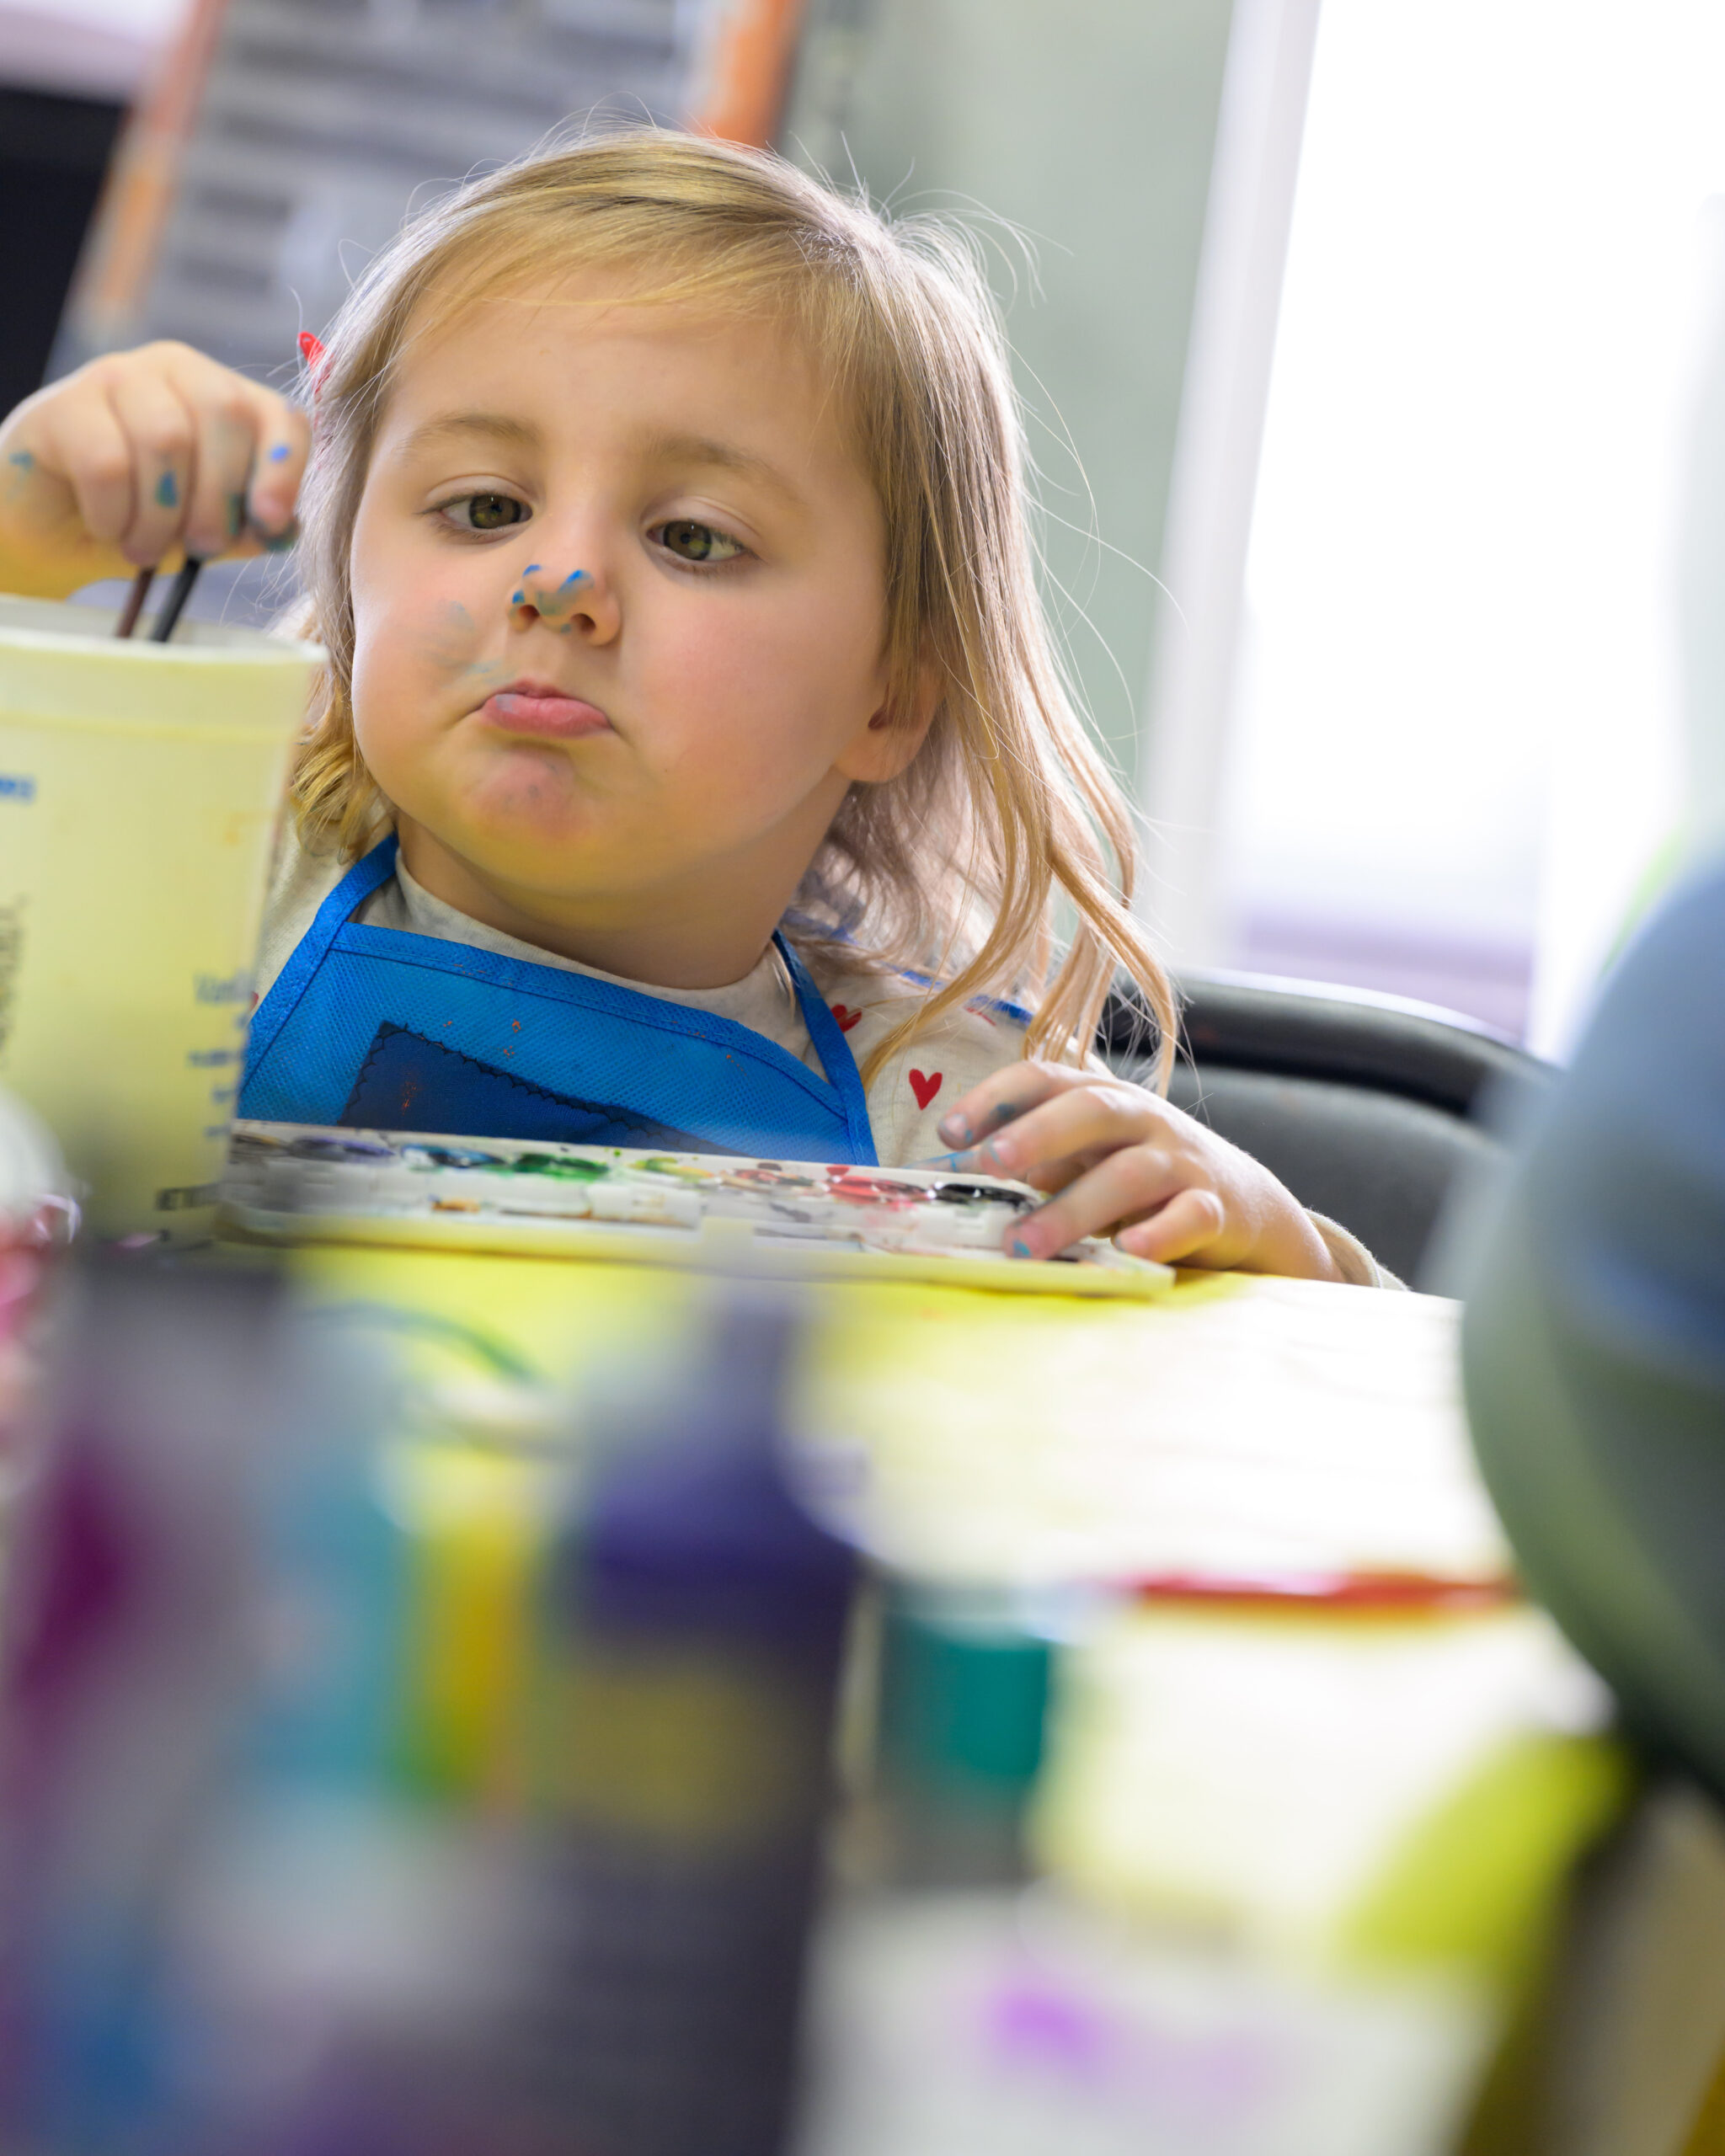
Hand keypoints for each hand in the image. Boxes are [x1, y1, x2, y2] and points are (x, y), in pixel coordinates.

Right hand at [0, 341, 308, 599]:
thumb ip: (248, 527)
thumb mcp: (206, 530)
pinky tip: (108, 528)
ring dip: (162, 516)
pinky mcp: (64, 404)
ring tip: (144, 549)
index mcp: (225, 396)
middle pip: (225, 413)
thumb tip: (283, 529)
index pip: (280, 415)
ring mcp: (118, 376)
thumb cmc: (139, 519)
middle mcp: (177, 370)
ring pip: (166, 437)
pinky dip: (115, 514)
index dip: (284, 468)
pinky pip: (107, 463)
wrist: (50, 526)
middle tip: (201, 549)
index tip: (269, 521)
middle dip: (220, 497)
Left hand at [934, 1061, 1345, 1278]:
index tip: (947, 1134)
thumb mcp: (1088, 1155)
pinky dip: (1158, 1233)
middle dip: (1037, 1135)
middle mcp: (1142, 1119)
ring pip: (1129, 1174)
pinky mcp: (1214, 1208)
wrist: (1243, 1202)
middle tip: (989, 1163)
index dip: (995, 1098)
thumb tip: (950, 1174)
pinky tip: (1125, 1251)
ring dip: (1072, 1209)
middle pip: (1090, 1110)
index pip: (1044, 1078)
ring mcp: (1180, 1162)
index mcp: (1101, 1098)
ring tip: (1023, 1244)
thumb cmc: (1141, 1176)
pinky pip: (1189, 1216)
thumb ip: (1033, 1158)